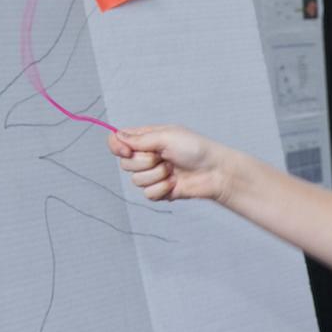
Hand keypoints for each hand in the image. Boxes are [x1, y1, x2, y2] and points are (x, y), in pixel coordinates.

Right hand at [108, 125, 231, 201]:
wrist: (215, 172)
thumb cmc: (195, 148)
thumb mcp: (167, 136)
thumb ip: (140, 139)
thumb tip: (117, 136)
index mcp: (146, 139)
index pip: (118, 141)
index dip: (117, 147)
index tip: (127, 151)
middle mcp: (147, 156)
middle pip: (125, 164)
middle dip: (144, 162)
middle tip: (164, 158)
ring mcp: (153, 174)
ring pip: (136, 181)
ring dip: (157, 175)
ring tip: (173, 170)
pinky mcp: (160, 191)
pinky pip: (148, 194)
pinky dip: (162, 188)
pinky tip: (175, 183)